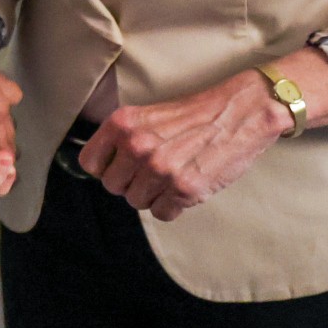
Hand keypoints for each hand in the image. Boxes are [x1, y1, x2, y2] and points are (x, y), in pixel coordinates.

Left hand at [77, 71, 286, 221]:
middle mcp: (138, 146)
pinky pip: (162, 213)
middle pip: (114, 187)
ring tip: (172, 174)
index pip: (90, 163)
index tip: (119, 167)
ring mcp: (160, 169)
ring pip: (137, 202)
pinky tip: (184, 185)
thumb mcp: (148, 115)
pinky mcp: (184, 188)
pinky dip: (172, 205)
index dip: (105, 168)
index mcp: (123, 124)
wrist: (238, 113)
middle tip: (153, 170)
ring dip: (153, 194)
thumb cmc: (194, 115)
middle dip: (131, 183)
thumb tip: (102, 167)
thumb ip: (123, 138)